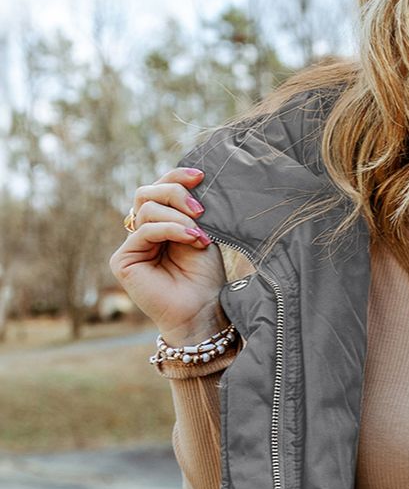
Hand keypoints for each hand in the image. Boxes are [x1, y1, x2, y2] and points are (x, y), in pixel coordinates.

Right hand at [108, 167, 226, 346]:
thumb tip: (188, 180)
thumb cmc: (205, 278)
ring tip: (198, 235)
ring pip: (146, 209)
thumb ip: (187, 209)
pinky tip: (191, 238)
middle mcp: (142, 233)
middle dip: (175, 194)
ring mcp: (131, 247)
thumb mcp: (200, 233)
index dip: (175, 177)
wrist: (203, 312)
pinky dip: (170, 230)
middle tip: (200, 210)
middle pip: (148, 193)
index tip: (200, 175)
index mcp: (159, 225)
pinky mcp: (123, 261)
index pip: (158, 189)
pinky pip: (145, 231)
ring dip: (178, 217)